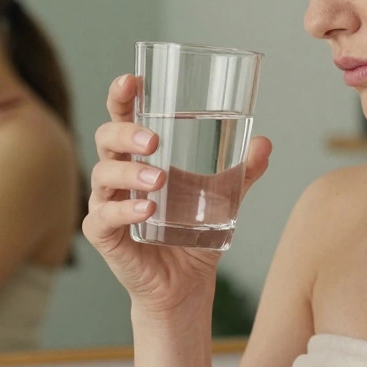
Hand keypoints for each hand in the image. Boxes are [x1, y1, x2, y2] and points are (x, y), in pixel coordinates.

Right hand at [83, 74, 271, 317]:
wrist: (184, 286)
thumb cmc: (193, 234)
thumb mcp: (224, 199)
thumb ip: (242, 172)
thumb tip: (264, 142)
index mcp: (138, 157)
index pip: (122, 117)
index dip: (122, 96)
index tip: (133, 79)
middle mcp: (117, 175)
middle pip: (105, 138)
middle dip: (125, 132)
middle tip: (153, 140)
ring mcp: (106, 203)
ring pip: (103, 174)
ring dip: (130, 171)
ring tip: (159, 178)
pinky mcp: (104, 235)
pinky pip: (104, 216)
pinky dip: (125, 209)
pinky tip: (148, 210)